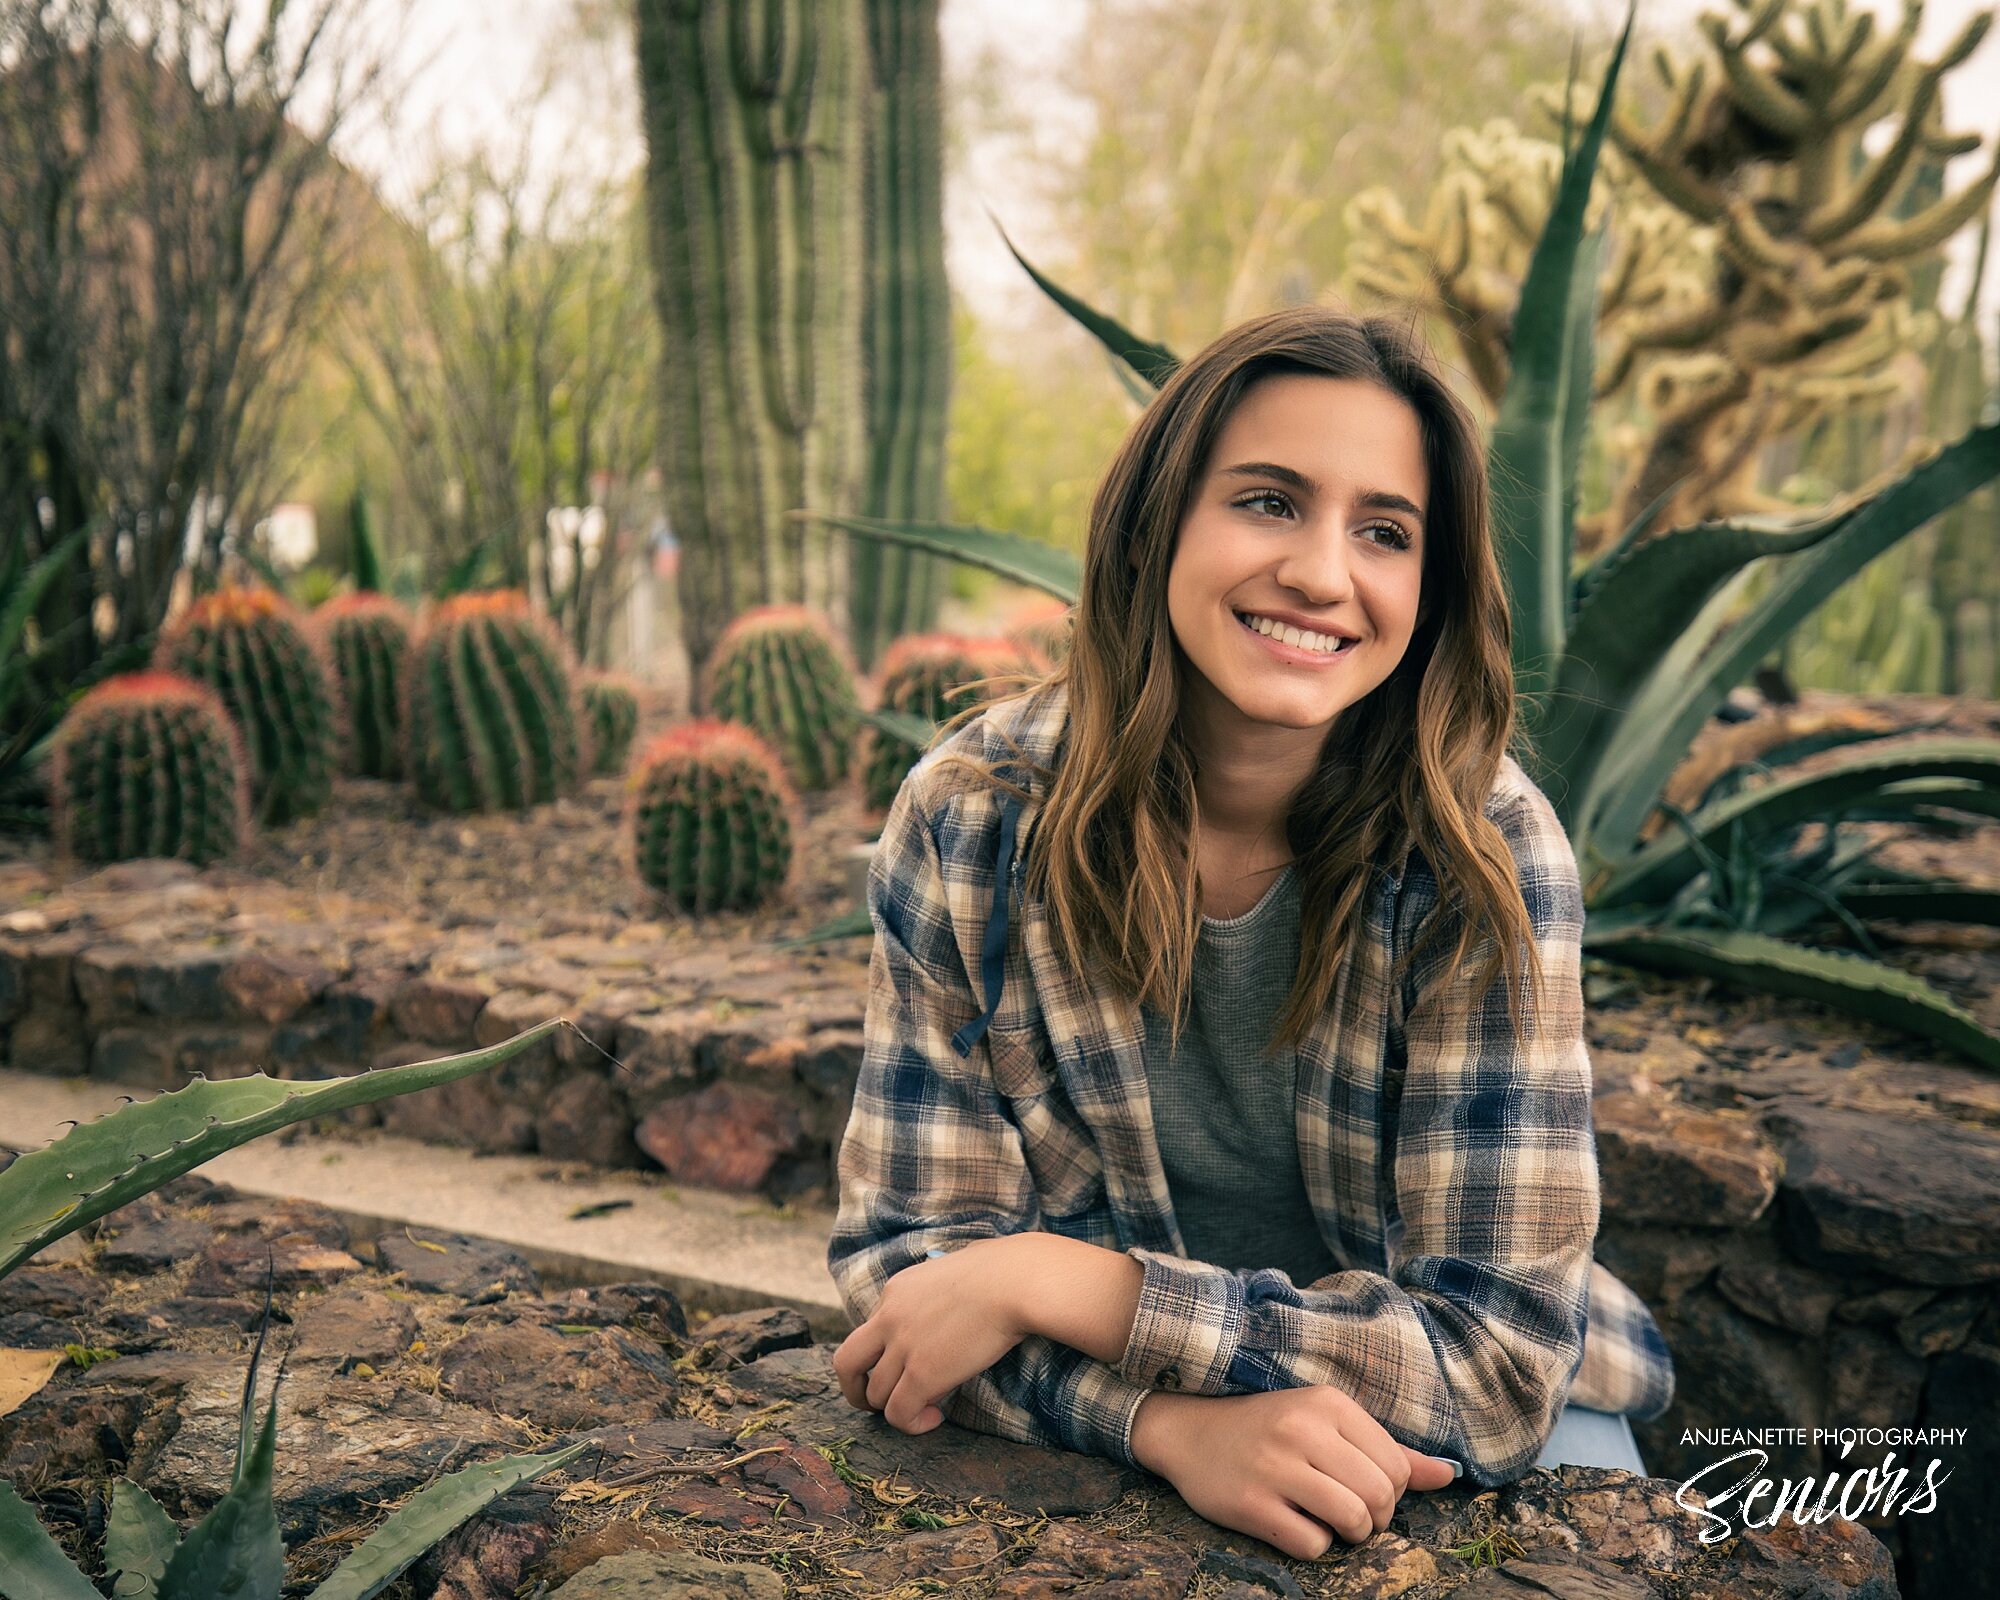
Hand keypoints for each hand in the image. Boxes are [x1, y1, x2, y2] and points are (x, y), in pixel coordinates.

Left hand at [832, 1238, 1031, 1433]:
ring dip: (895, 1408)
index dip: (885, 1355)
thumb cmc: (1002, 1271)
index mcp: (896, 1291)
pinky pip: (898, 1413)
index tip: (907, 1366)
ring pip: (875, 1394)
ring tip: (925, 1410)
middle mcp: (889, 1318)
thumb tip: (962, 1291)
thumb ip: (943, 1289)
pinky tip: (934, 1418)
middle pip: (847, 1362)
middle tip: (879, 1402)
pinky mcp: (921, 1374)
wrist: (1014, 1282)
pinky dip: (911, 1424)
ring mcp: (902, 1347)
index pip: (871, 1331)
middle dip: (856, 1389)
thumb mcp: (955, 1270)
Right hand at [1130, 1385, 1460, 1558]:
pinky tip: (1293, 1524)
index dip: (1392, 1490)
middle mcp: (1303, 1429)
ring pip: (1353, 1521)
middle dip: (1375, 1518)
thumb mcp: (1325, 1423)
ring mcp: (1275, 1467)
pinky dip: (1313, 1544)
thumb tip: (1449, 1476)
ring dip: (1350, 1534)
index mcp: (1327, 1403)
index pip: (1399, 1466)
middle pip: (1381, 1496)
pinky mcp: (1252, 1504)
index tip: (1362, 1487)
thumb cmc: (1267, 1428)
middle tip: (1352, 1513)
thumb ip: (1388, 1449)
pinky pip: (1313, 1545)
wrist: (1188, 1432)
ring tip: (1330, 1521)